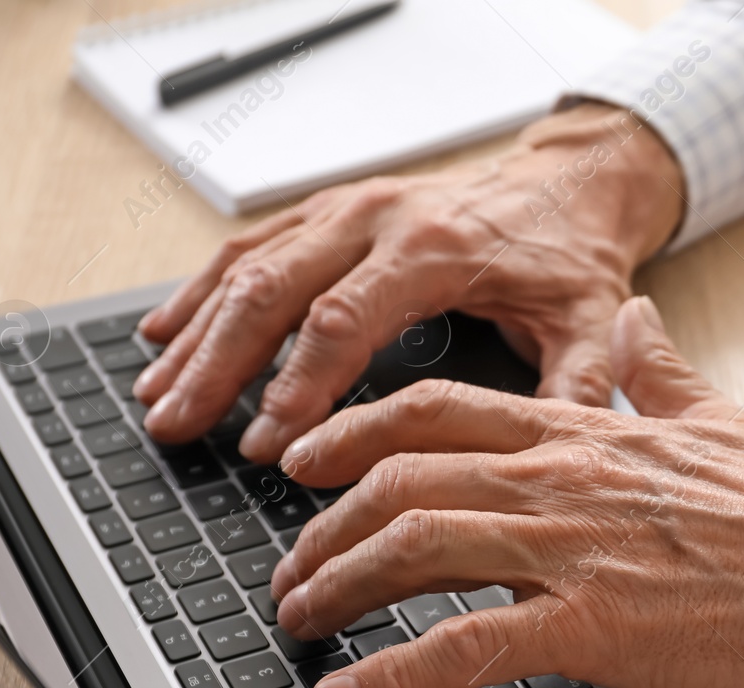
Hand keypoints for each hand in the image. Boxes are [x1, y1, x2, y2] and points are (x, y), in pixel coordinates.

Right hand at [134, 104, 684, 462]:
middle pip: (273, 290)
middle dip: (217, 364)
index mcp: (433, 248)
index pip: (343, 319)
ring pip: (248, 266)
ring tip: (155, 395)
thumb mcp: (588, 320)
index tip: (265, 445)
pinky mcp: (329, 210)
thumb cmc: (569, 257)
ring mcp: (346, 209)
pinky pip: (250, 246)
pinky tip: (162, 334)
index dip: (297, 385)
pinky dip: (200, 291)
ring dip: (195, 332)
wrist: (564, 185)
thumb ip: (578, 383)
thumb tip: (568, 445)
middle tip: (176, 427)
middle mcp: (376, 219)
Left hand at [269, 296, 743, 687]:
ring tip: (299, 621)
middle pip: (399, 483)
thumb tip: (633, 319)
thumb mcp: (715, 417)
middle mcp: (558, 479)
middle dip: (325, 527)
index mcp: (581, 432)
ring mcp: (570, 549)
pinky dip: (389, 677)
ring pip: (412, 550)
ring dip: (336, 587)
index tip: (308, 460)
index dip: (353, 432)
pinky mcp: (593, 625)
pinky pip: (462, 648)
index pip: (435, 411)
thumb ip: (657, 368)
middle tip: (292, 569)